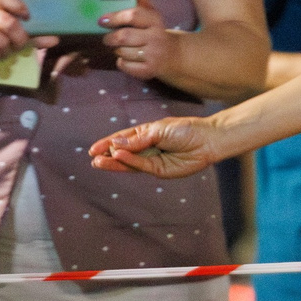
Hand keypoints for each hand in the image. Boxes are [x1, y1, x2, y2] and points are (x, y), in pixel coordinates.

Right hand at [88, 115, 223, 179]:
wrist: (207, 140)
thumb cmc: (185, 130)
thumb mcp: (158, 130)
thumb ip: (138, 139)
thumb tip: (116, 145)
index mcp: (145, 135)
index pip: (122, 140)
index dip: (107, 144)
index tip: (93, 149)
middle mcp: (146, 149)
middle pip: (123, 154)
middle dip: (107, 156)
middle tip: (93, 158)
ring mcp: (152, 161)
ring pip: (129, 163)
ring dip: (114, 163)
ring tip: (98, 161)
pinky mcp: (160, 171)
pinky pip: (141, 166)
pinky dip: (130, 162)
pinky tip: (118, 157)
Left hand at [100, 0, 181, 82]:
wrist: (175, 55)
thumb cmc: (156, 32)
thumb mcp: (152, 16)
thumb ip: (143, 1)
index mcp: (155, 21)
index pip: (133, 15)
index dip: (115, 17)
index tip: (102, 20)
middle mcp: (156, 37)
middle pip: (124, 36)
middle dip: (111, 37)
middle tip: (107, 38)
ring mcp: (153, 55)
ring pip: (123, 52)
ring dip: (117, 50)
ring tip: (120, 47)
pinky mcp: (149, 70)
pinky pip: (126, 65)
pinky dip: (122, 62)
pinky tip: (127, 58)